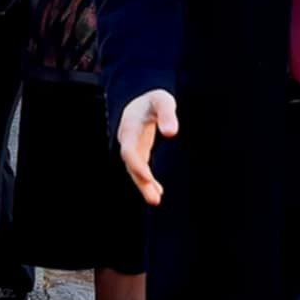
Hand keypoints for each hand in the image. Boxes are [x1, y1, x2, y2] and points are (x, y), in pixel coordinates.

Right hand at [117, 89, 179, 205]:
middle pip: (131, 165)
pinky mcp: (139, 153)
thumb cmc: (153, 100)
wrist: (142, 100)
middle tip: (154, 199)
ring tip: (156, 200)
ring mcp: (132, 148)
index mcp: (130, 128)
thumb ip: (167, 114)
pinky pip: (141, 170)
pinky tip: (159, 192)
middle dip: (141, 182)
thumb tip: (172, 133)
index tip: (148, 177)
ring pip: (135, 171)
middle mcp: (128, 141)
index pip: (129, 151)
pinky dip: (148, 181)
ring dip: (144, 186)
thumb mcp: (162, 100)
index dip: (137, 165)